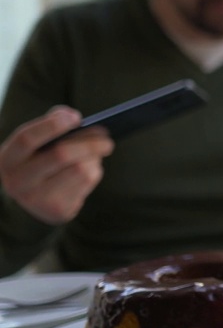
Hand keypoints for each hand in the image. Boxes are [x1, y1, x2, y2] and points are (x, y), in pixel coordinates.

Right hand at [0, 107, 113, 224]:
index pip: (26, 139)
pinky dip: (94, 171)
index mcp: (7, 159)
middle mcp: (18, 182)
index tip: (77, 117)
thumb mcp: (36, 142)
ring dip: (94, 158)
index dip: (52, 125)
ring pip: (81, 168)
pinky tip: (87, 170)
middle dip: (89, 143)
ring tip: (93, 154)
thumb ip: (51, 122)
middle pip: (61, 155)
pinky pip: (88, 182)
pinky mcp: (59, 210)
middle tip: (106, 137)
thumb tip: (72, 117)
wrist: (37, 198)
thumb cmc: (39, 159)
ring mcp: (38, 199)